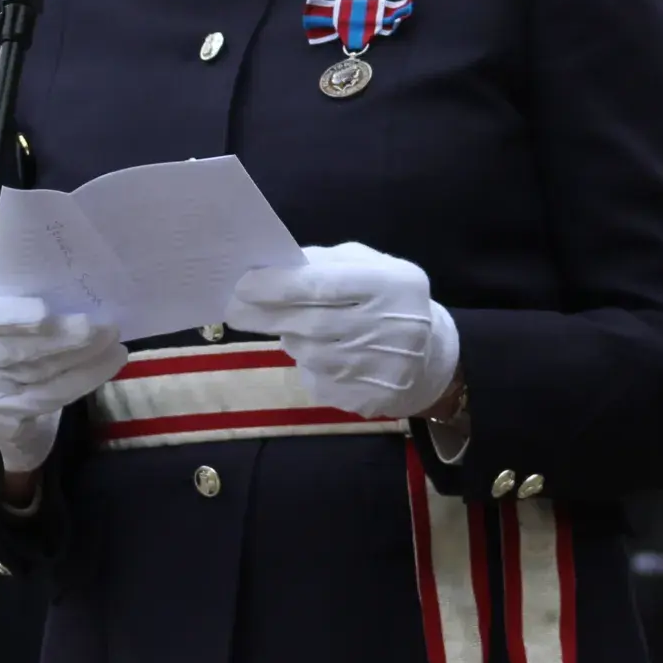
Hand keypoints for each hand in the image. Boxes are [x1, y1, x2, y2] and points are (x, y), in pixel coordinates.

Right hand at [0, 293, 128, 473]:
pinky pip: (53, 397)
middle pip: (15, 353)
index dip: (12, 317)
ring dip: (82, 358)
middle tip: (96, 325)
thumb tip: (53, 263)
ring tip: (112, 339)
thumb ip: (6, 291)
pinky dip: (85, 377)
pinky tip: (110, 360)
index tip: (42, 311)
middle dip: (59, 339)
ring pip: (40, 376)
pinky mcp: (9, 418)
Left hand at [222, 243, 460, 419]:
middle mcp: (389, 329)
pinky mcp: (365, 400)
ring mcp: (378, 371)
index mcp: (392, 286)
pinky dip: (308, 364)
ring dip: (290, 337)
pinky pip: (317, 380)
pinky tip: (320, 353)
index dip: (279, 285)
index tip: (243, 283)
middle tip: (233, 306)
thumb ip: (328, 262)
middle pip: (310, 323)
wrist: (429, 359)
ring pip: (309, 353)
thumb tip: (273, 265)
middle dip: (265, 314)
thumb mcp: (373, 267)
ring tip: (291, 325)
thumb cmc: (390, 301)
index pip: (324, 285)